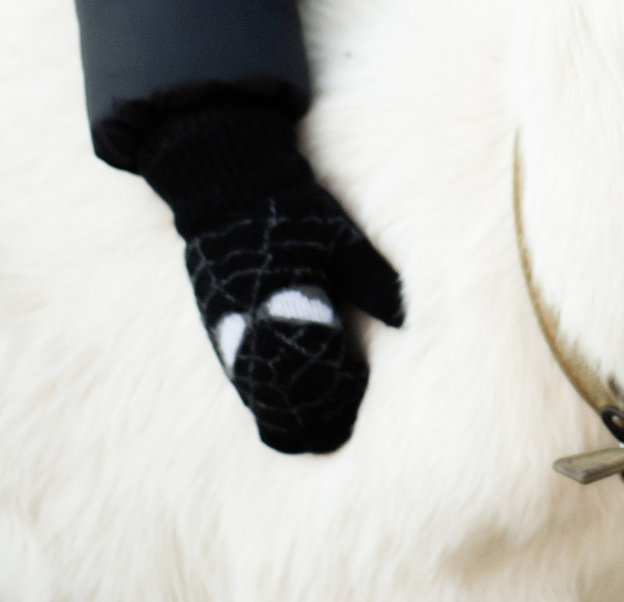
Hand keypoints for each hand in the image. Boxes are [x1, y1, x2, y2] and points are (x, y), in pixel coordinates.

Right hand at [182, 173, 405, 455]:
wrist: (231, 193)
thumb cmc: (294, 213)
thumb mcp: (341, 239)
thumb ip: (373, 280)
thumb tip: (403, 321)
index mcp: (291, 307)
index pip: (319, 373)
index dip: (341, 391)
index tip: (360, 384)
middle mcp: (257, 331)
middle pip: (289, 401)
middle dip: (319, 418)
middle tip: (344, 425)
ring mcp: (234, 338)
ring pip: (264, 403)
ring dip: (293, 419)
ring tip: (322, 430)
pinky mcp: (220, 336)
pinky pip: (245, 390)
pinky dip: (269, 408)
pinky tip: (288, 416)